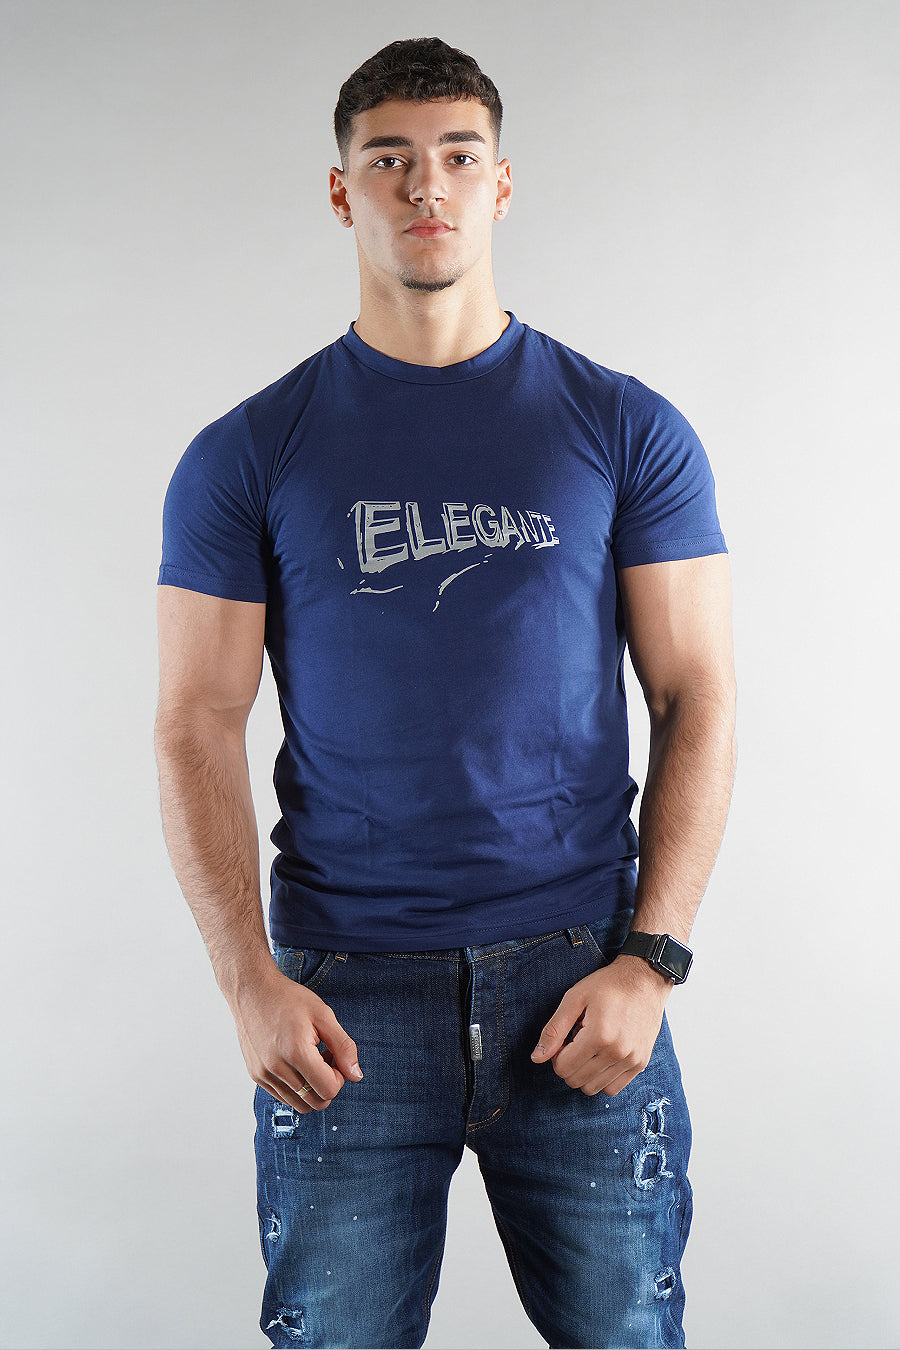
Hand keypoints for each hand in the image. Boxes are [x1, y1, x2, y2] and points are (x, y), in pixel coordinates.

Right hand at [231, 967, 362, 1113]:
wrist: (252, 990)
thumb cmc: (288, 999)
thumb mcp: (324, 1015)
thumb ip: (343, 1047)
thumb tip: (356, 1075)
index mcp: (296, 1052)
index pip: (329, 1090)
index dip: (339, 1076)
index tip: (333, 1056)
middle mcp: (276, 1068)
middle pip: (316, 1103)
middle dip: (327, 1084)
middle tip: (324, 1057)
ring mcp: (263, 1074)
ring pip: (299, 1104)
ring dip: (311, 1087)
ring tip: (309, 1059)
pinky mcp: (256, 1075)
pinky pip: (283, 1097)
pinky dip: (295, 1086)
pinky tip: (295, 1061)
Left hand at [530, 956, 670, 1096]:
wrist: (644, 980)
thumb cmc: (607, 985)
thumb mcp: (574, 999)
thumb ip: (554, 1030)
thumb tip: (536, 1058)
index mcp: (599, 1036)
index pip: (563, 1068)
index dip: (557, 1054)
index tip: (566, 1037)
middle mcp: (617, 1053)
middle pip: (576, 1081)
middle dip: (569, 1064)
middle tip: (577, 1040)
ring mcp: (631, 1060)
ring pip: (593, 1088)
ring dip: (585, 1072)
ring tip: (591, 1046)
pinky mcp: (640, 1064)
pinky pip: (612, 1089)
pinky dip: (601, 1078)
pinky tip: (602, 1056)